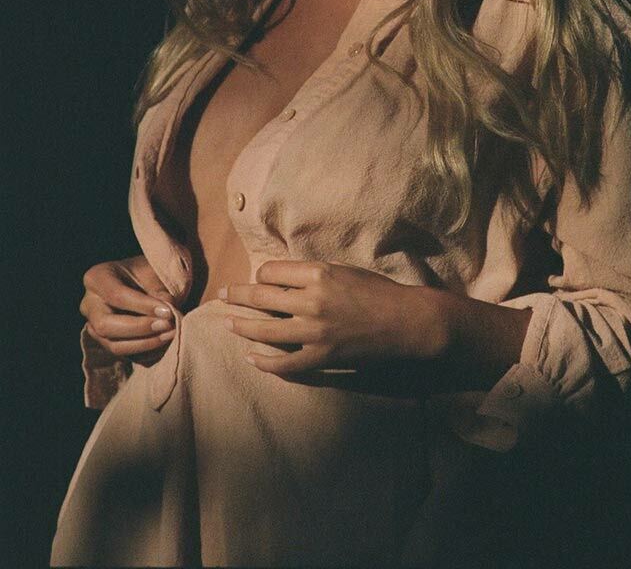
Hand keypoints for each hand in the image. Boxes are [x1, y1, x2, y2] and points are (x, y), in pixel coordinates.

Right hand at [80, 255, 177, 366]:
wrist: (144, 281)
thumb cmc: (148, 272)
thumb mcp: (155, 273)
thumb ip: (160, 291)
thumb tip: (169, 312)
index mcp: (97, 278)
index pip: (116, 295)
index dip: (143, 306)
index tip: (168, 311)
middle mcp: (89, 304)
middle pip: (106, 325)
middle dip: (140, 328)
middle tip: (168, 325)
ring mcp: (94, 326)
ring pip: (113, 345)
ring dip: (145, 343)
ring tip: (171, 334)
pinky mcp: (105, 342)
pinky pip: (123, 353)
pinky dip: (146, 351)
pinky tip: (165, 342)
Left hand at [220, 260, 448, 376]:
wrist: (405, 321)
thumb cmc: (378, 291)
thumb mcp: (344, 270)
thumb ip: (313, 274)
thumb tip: (281, 279)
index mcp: (318, 273)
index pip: (271, 271)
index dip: (260, 275)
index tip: (258, 279)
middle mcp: (311, 300)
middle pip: (260, 296)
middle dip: (236, 295)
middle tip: (222, 295)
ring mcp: (314, 331)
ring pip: (264, 330)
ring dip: (242, 326)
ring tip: (228, 323)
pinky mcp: (322, 356)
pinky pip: (285, 363)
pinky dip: (265, 362)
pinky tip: (252, 357)